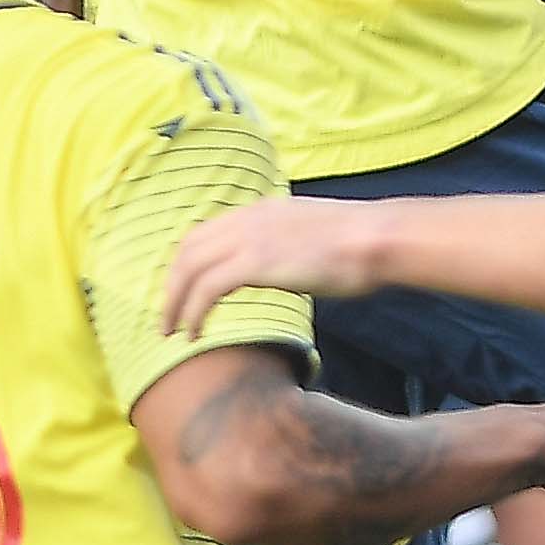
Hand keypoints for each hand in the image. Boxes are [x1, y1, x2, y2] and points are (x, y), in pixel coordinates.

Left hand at [161, 199, 395, 333]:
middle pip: (188, 249)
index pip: (205, 232)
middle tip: (169, 317)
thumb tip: (290, 265)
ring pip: (189, 269)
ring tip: (174, 332)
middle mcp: (248, 219)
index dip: (187, 264)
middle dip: (172, 285)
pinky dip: (193, 311)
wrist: (375, 239)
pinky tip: (196, 333)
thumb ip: (291, 246)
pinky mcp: (255, 263)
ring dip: (175, 303)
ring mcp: (249, 238)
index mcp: (261, 210)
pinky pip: (207, 288)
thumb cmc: (360, 245)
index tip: (183, 292)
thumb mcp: (314, 236)